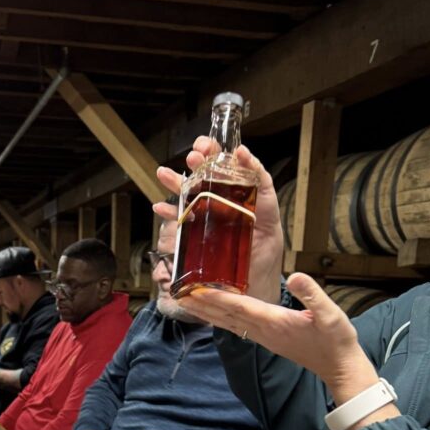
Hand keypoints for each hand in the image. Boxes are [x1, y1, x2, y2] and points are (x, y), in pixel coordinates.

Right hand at [154, 140, 282, 304]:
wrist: (257, 283)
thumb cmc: (266, 245)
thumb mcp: (269, 208)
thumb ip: (260, 181)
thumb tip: (242, 152)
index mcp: (235, 191)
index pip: (221, 164)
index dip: (211, 151)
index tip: (206, 146)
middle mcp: (217, 202)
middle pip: (201, 176)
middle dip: (194, 164)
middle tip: (193, 158)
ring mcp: (204, 221)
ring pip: (185, 197)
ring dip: (174, 184)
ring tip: (163, 173)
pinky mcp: (194, 240)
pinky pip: (178, 224)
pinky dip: (168, 214)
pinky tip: (160, 208)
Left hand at [176, 273, 392, 410]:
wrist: (338, 367)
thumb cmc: (336, 340)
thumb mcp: (331, 313)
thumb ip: (312, 294)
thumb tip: (296, 276)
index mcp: (274, 321)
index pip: (239, 306)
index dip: (216, 298)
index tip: (195, 290)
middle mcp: (263, 331)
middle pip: (225, 316)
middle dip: (202, 304)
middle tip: (177, 292)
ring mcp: (263, 337)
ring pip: (228, 322)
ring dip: (207, 312)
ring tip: (186, 301)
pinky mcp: (266, 339)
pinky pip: (237, 327)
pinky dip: (221, 318)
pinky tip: (213, 313)